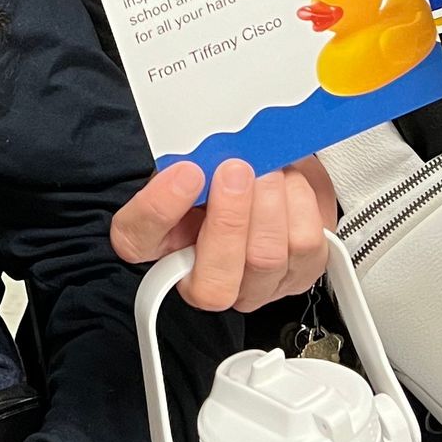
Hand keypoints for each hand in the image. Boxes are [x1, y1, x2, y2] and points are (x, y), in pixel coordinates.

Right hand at [111, 154, 335, 311]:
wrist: (267, 172)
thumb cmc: (222, 168)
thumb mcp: (194, 156)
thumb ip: (187, 159)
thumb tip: (200, 154)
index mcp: (156, 244)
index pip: (137, 242)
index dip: (159, 209)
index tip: (186, 171)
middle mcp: (202, 280)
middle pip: (213, 284)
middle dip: (230, 218)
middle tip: (236, 170)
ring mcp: (252, 287)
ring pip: (265, 259)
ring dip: (270, 202)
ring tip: (269, 170)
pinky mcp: (297, 276)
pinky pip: (304, 247)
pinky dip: (300, 205)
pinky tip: (288, 186)